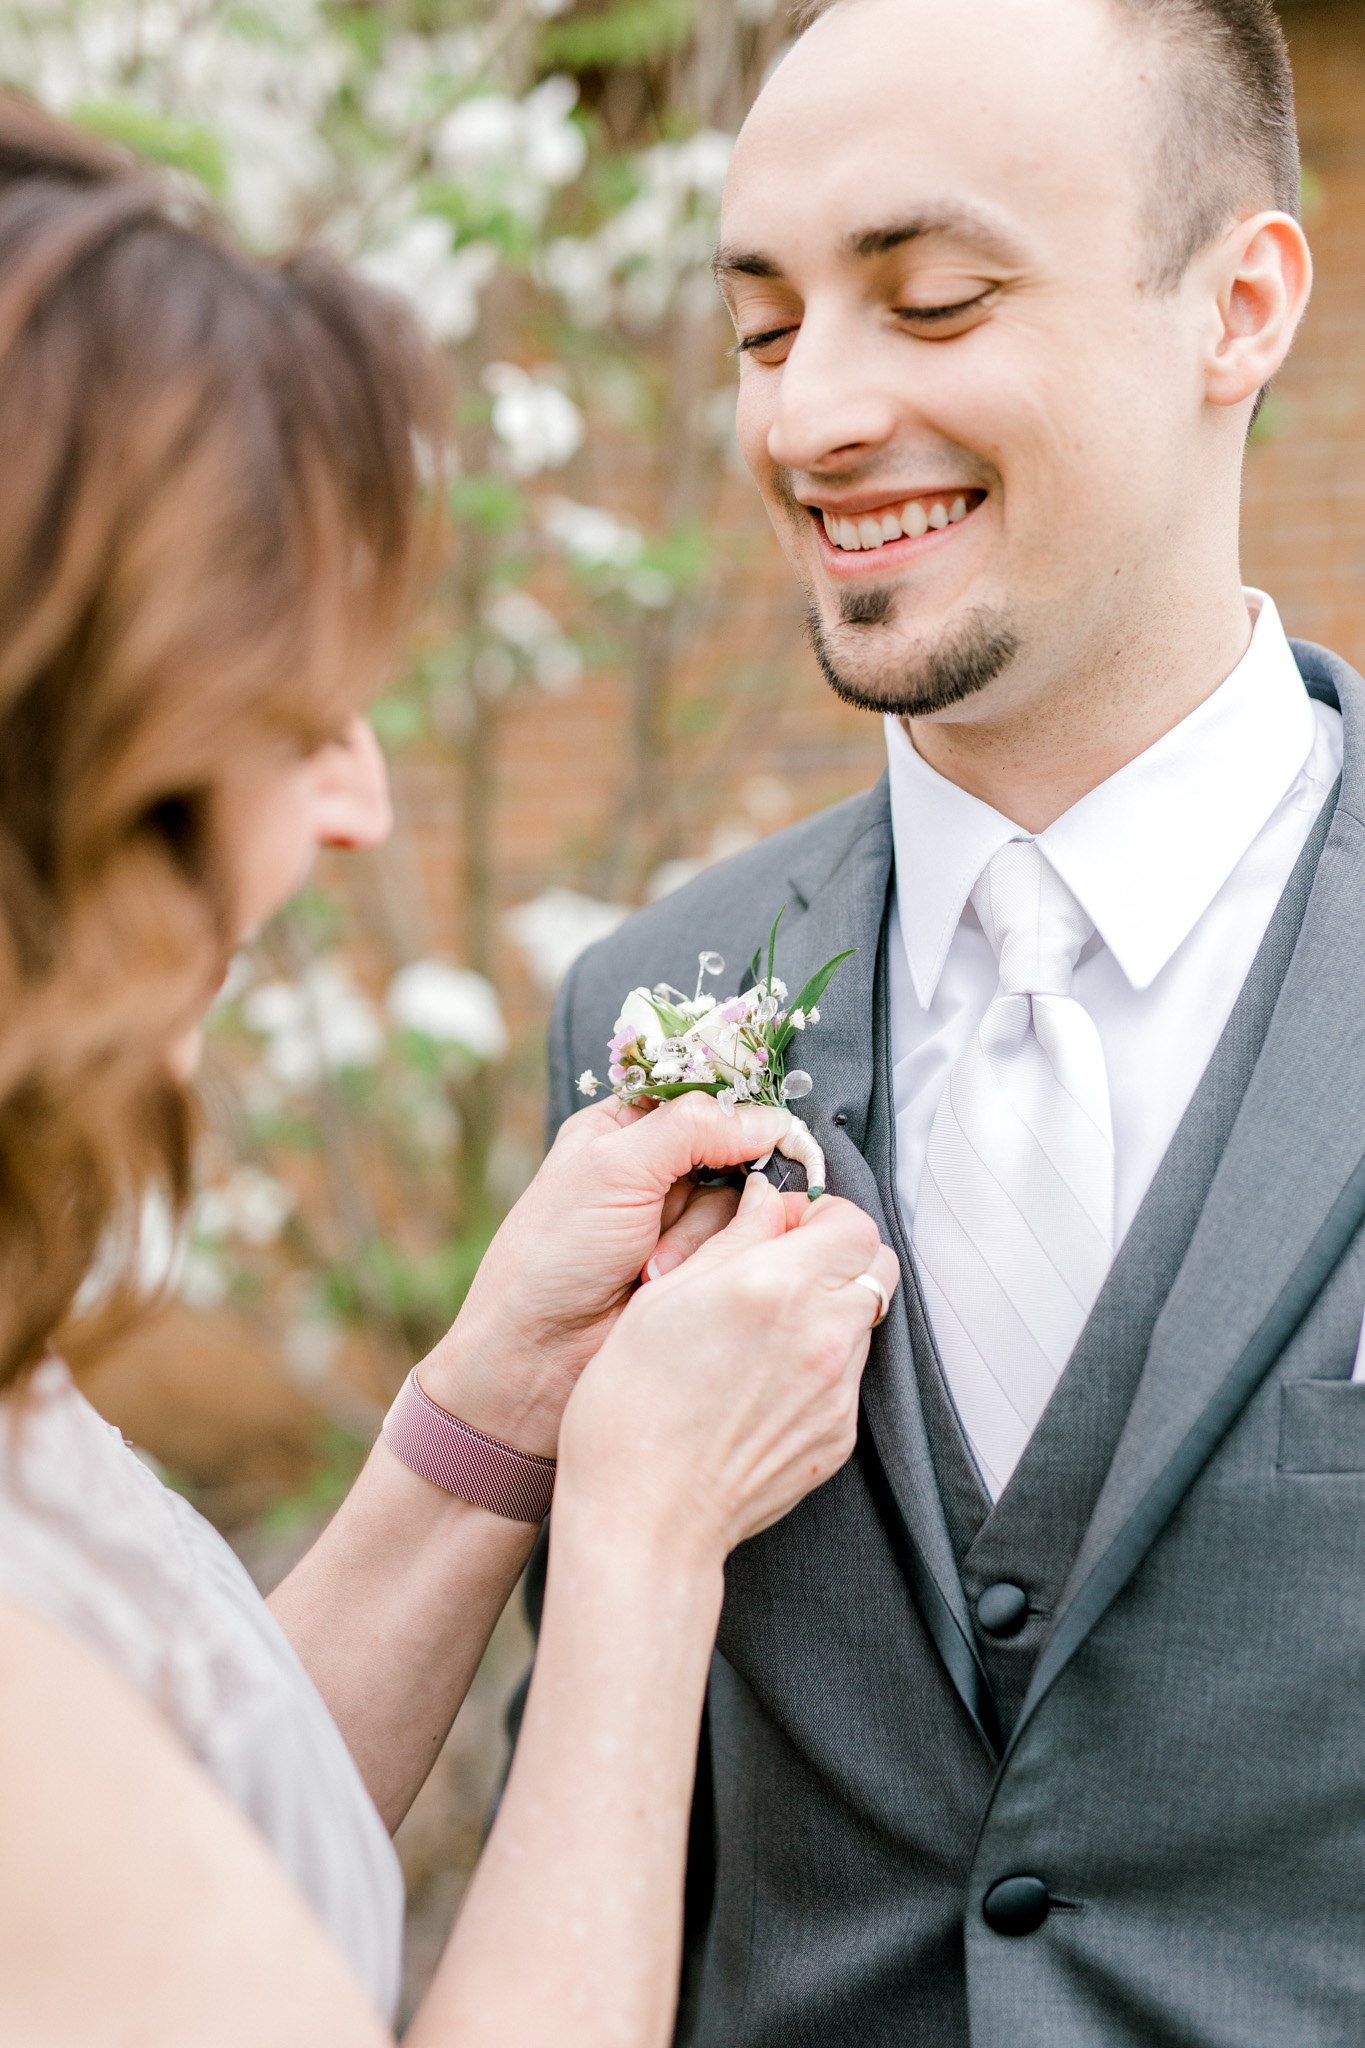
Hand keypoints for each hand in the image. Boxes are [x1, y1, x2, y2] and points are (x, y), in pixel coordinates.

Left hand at [419, 1095, 795, 1453]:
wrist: (539, 1356)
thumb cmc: (553, 1256)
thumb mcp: (614, 1168)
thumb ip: (693, 1128)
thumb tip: (769, 1119)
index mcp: (623, 1127)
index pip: (702, 1096)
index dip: (734, 1113)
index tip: (763, 1131)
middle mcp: (654, 1168)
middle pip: (733, 1150)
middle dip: (716, 1183)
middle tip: (678, 1207)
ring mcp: (678, 1221)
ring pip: (741, 1203)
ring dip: (699, 1236)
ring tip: (650, 1266)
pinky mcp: (697, 1267)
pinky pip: (738, 1247)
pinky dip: (706, 1263)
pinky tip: (663, 1282)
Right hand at [555, 1173, 900, 1563]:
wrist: (644, 1517)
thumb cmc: (632, 1407)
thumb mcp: (664, 1298)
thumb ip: (731, 1239)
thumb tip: (767, 1202)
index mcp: (775, 1287)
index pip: (852, 1221)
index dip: (819, 1216)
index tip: (784, 1228)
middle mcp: (821, 1334)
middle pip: (875, 1265)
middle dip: (838, 1256)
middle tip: (786, 1269)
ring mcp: (837, 1390)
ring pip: (866, 1320)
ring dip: (831, 1309)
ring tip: (765, 1334)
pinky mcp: (839, 1435)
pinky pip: (848, 1376)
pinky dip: (820, 1364)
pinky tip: (764, 1382)